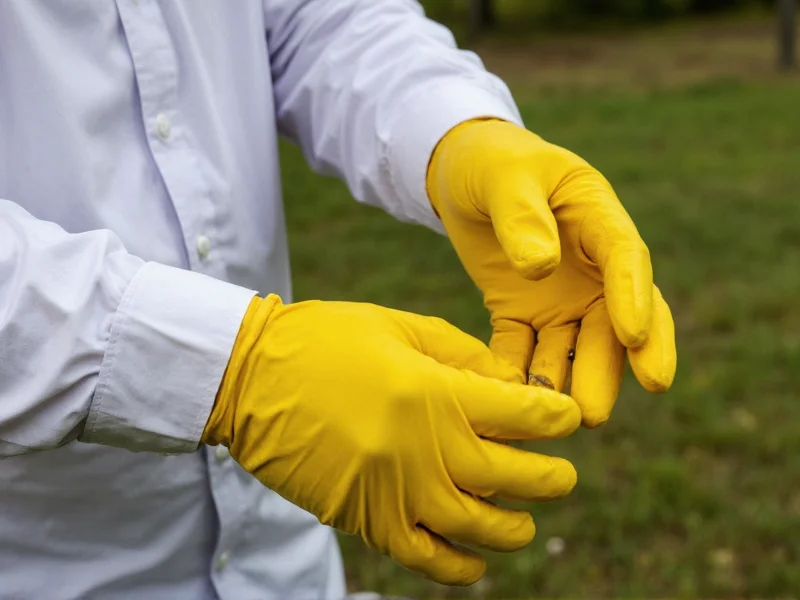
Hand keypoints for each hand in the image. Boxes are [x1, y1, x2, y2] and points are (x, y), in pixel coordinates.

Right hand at [203, 295, 580, 584]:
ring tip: (527, 520)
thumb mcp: (399, 326)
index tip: (567, 418)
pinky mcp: (365, 518)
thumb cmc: (325, 340)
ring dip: (514, 527)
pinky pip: (425, 557)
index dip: (555, 416)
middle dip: (551, 477)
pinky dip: (458, 566)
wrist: (249, 377)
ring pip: (477, 526)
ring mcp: (394, 491)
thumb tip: (512, 384)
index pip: (521, 414)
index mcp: (432, 392)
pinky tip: (476, 561)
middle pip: (511, 476)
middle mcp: (421, 449)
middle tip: (564, 475)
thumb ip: (462, 354)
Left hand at [427, 119, 675, 425]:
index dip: (635, 298)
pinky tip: (508, 401)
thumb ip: (523, 216)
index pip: (627, 259)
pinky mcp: (521, 314)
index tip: (637, 337)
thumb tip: (542, 267)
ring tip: (557, 420)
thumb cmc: (493, 164)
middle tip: (595, 411)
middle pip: (610, 322)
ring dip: (566, 382)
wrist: (463, 176)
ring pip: (571, 347)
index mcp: (598, 219)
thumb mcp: (506, 178)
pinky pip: (522, 350)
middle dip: (607, 368)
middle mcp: (590, 268)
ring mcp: (558, 296)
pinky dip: (517, 375)